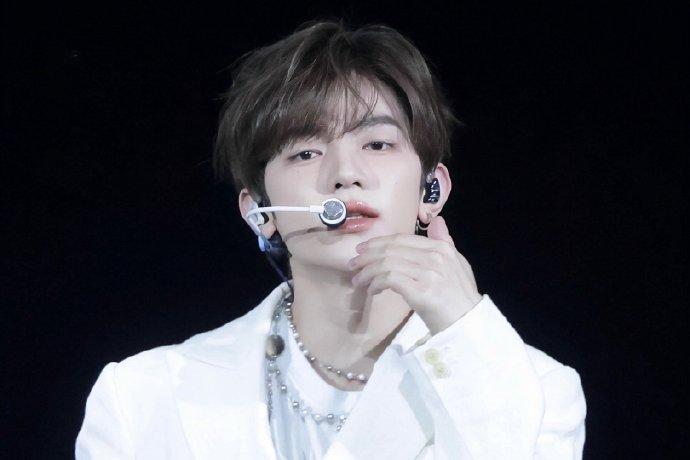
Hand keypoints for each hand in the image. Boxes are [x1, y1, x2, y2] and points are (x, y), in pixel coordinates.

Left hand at [348, 216, 482, 334]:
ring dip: (367, 272)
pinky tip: (372, 290)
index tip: (363, 249)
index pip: (402, 239)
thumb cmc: (460, 297)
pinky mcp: (421, 291)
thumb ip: (445, 242)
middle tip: (353, 264)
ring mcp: (428, 273)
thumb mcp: (457, 264)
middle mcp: (435, 256)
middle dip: (367, 256)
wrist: (469, 324)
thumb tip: (437, 220)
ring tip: (358, 280)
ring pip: (386, 263)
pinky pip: (389, 279)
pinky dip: (375, 283)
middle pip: (391, 249)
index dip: (378, 242)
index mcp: (441, 248)